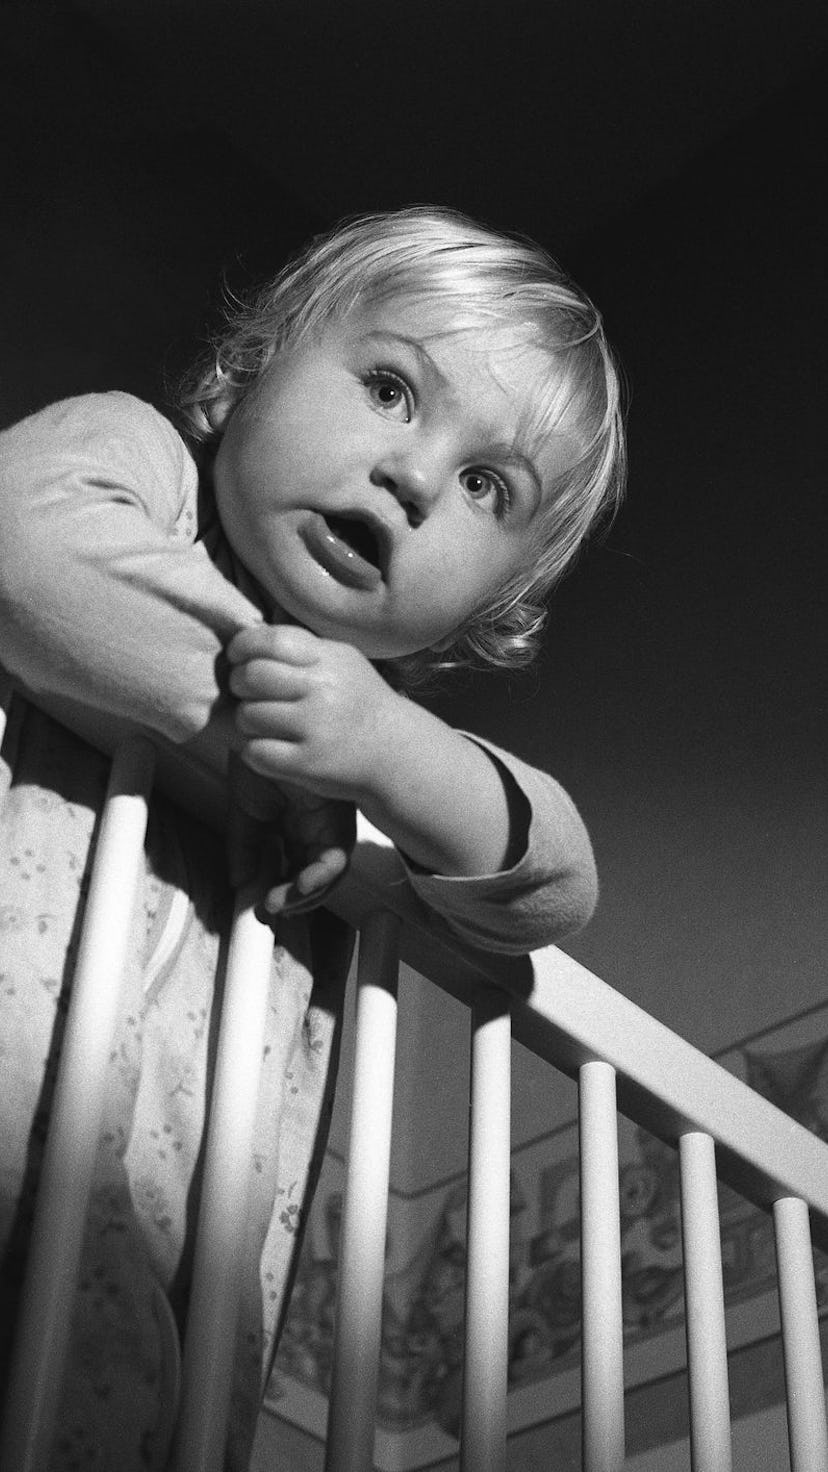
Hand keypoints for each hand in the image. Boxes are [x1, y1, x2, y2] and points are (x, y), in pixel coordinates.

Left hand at [226, 623, 399, 804]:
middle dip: (239, 684)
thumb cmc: (358, 702)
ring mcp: (316, 728)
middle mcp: (323, 691)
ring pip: (249, 715)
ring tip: (264, 723)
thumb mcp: (342, 661)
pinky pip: (256, 752)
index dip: (243, 646)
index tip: (240, 657)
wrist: (397, 752)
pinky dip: (255, 751)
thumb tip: (246, 639)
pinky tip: (271, 747)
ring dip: (247, 720)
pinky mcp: (308, 763)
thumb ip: (301, 647)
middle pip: (252, 676)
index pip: (272, 640)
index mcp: (329, 659)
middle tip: (248, 692)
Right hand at [228, 753, 355, 918]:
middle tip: (273, 908)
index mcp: (300, 825)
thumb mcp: (246, 809)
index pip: (299, 866)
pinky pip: (339, 854)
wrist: (258, 724)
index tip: (265, 906)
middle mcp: (320, 825)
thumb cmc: (254, 756)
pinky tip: (300, 881)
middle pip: (320, 874)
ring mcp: (331, 819)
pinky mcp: (339, 812)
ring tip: (284, 900)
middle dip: (300, 899)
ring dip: (310, 893)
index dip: (286, 891)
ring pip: (333, 870)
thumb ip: (245, 847)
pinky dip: (321, 874)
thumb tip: (240, 885)